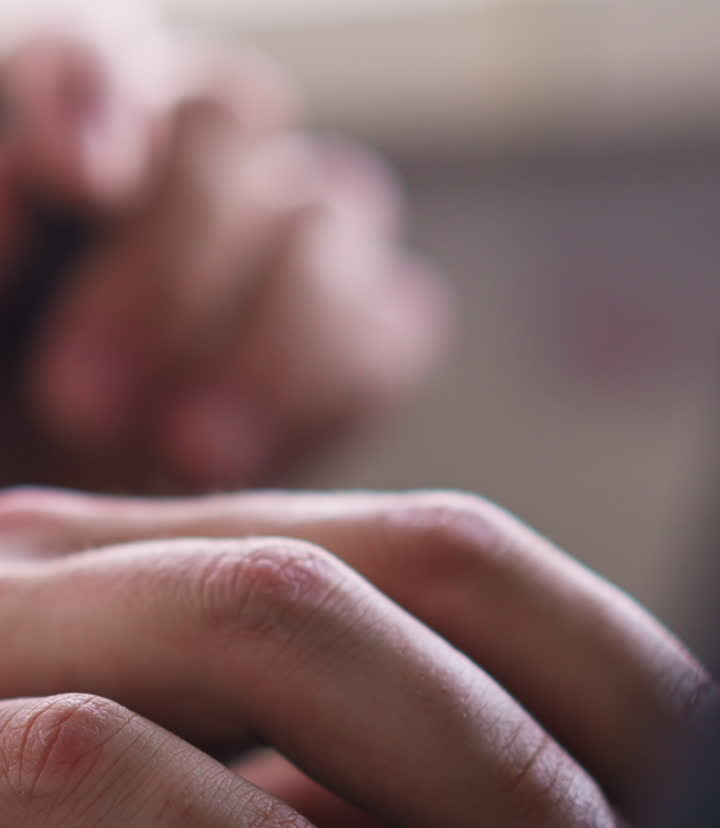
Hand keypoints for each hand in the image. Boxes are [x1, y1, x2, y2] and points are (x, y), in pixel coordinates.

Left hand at [0, 10, 448, 493]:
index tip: (76, 182)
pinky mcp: (377, 323)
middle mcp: (208, 147)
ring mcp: (308, 228)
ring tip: (181, 452)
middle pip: (225, 123)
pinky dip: (330, 389)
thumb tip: (39, 181)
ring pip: (325, 219)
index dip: (95, 99)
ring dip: (256, 346)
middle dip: (160, 273)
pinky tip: (249, 456)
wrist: (86, 485)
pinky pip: (396, 325)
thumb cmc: (19, 390)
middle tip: (80, 403)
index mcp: (85, 115)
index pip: (96, 53)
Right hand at [0, 485, 709, 827]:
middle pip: (394, 556)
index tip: (690, 767)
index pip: (424, 546)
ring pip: (269, 619)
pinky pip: (104, 775)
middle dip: (577, 700)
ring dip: (476, 771)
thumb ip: (304, 800)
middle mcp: (75, 565)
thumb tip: (480, 816)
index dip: (592, 647)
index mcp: (156, 570)